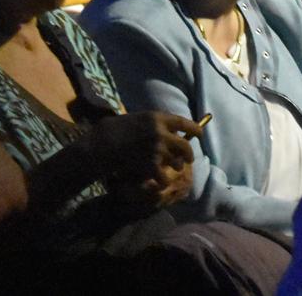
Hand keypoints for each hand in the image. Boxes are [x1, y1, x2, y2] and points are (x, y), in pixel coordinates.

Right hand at [85, 112, 199, 190]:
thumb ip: (155, 124)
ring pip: (177, 162)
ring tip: (174, 169)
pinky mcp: (150, 165)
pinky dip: (164, 181)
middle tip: (188, 158)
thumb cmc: (116, 128)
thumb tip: (170, 130)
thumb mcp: (138, 118)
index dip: (195, 129)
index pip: (184, 122)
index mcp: (158, 117)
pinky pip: (165, 177)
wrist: (102, 143)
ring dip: (177, 167)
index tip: (199, 135)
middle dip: (189, 154)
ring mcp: (157, 150)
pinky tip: (162, 182)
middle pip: (185, 145)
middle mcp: (161, 133)